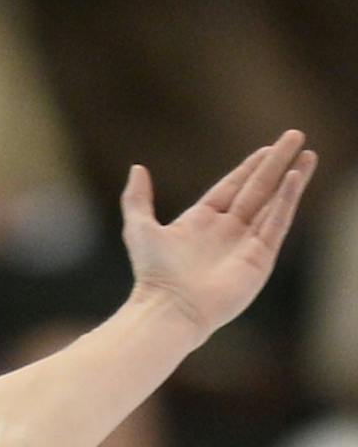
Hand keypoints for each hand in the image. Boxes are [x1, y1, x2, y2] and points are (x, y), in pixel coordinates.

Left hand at [121, 129, 318, 338]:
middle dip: (276, 163)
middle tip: (296, 136)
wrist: (170, 309)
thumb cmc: (153, 274)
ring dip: (291, 179)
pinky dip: (286, 201)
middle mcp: (227, 232)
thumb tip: (137, 168)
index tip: (267, 148)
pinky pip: (276, 224)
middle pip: (257, 189)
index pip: (233, 186)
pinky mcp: (259, 259)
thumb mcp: (139, 228)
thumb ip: (137, 199)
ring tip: (308, 155)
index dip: (250, 166)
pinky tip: (295, 178)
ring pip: (273, 204)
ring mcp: (245, 245)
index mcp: (202, 222)